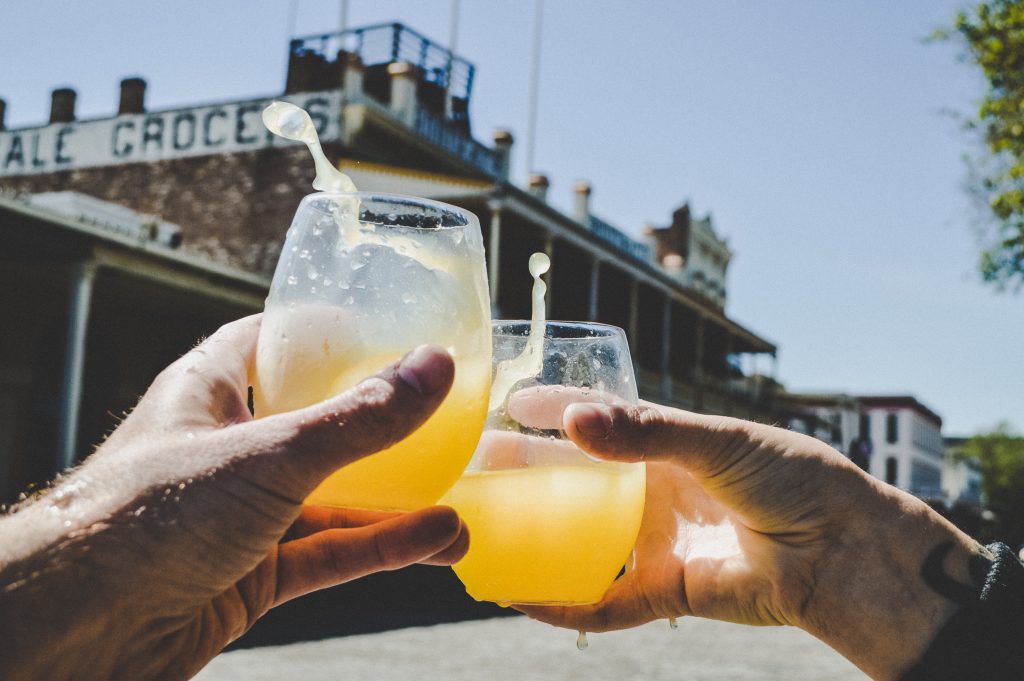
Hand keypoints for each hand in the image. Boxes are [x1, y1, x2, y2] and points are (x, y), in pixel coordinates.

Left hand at [0, 315, 467, 680]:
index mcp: (212, 393)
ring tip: (463, 502)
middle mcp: (229, 449)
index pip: (273, 342)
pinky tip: (435, 541)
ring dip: (400, 502)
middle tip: (445, 423)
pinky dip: (383, 549)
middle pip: (320, 425)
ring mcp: (243, 515)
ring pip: (335, 498)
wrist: (77, 633)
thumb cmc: (143, 519)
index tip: (388, 329)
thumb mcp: (267, 455)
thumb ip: (357, 419)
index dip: (328, 333)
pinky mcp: (255, 575)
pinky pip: (331, 554)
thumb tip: (433, 368)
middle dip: (384, 429)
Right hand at [517, 401, 983, 680]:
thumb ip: (647, 432)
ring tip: (480, 533)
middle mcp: (653, 492)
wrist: (842, 549)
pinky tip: (522, 597)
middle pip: (572, 482)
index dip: (552, 410)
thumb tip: (574, 420)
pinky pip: (604, 602)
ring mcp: (656, 541)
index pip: (595, 422)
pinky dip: (564, 605)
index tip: (508, 401)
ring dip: (533, 540)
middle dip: (523, 474)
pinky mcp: (666, 591)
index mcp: (667, 446)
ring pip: (579, 542)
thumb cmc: (791, 478)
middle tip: (472, 468)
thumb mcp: (718, 440)